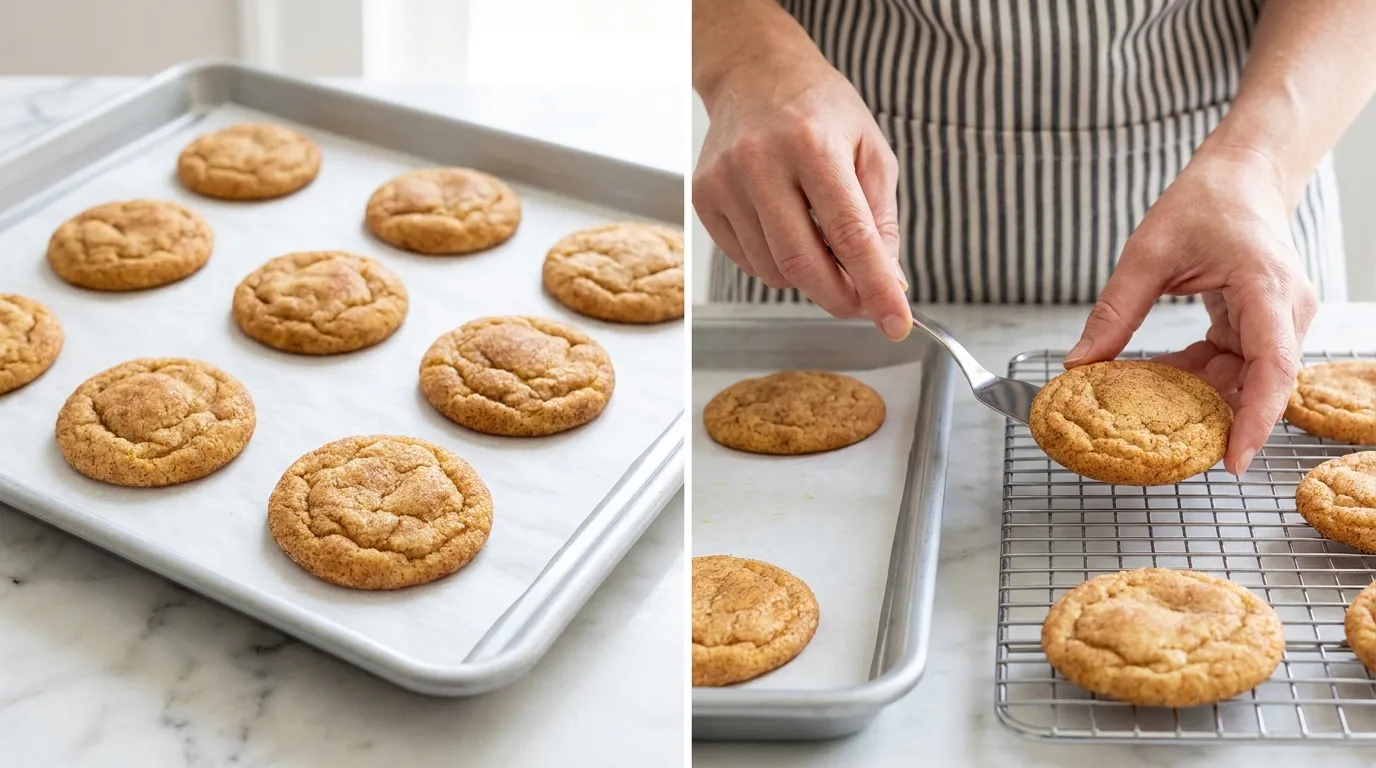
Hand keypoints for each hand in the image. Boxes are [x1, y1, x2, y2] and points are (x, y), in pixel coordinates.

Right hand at [692, 50, 912, 339]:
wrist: (754, 72)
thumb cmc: (820, 110)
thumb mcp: (870, 151)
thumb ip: (881, 221)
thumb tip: (889, 282)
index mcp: (814, 145)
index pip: (851, 236)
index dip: (877, 287)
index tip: (896, 324)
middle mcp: (762, 162)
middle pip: (803, 264)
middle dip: (840, 297)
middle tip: (863, 302)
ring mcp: (725, 182)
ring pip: (773, 270)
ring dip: (806, 275)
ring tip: (819, 238)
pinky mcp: (703, 198)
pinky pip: (747, 261)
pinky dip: (775, 263)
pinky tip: (785, 228)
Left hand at [1063, 150, 1317, 475]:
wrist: (1240, 177)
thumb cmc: (1205, 202)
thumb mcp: (1147, 254)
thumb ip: (1115, 311)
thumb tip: (1079, 364)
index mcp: (1267, 289)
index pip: (1273, 367)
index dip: (1255, 420)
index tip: (1233, 460)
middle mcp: (1285, 311)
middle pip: (1261, 384)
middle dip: (1218, 418)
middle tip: (1169, 449)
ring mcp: (1276, 320)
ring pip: (1243, 379)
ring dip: (1199, 396)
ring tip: (1153, 415)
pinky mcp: (1258, 325)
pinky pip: (1231, 364)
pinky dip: (1196, 376)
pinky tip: (1160, 381)